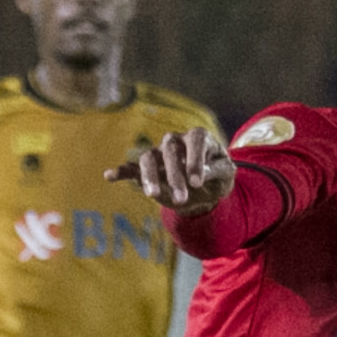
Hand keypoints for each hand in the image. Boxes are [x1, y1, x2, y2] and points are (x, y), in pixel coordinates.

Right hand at [106, 128, 235, 215]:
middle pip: (170, 150)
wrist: (206, 188)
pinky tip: (109, 175)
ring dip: (150, 176)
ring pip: (148, 157)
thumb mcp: (227, 175)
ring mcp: (159, 153)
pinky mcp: (148, 169)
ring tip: (152, 195)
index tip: (197, 182)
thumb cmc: (218, 176)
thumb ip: (217, 171)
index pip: (195, 140)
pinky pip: (132, 167)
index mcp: (198, 137)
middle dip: (175, 175)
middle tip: (182, 199)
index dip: (195, 159)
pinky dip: (121, 171)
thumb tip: (201, 173)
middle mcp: (176, 141)